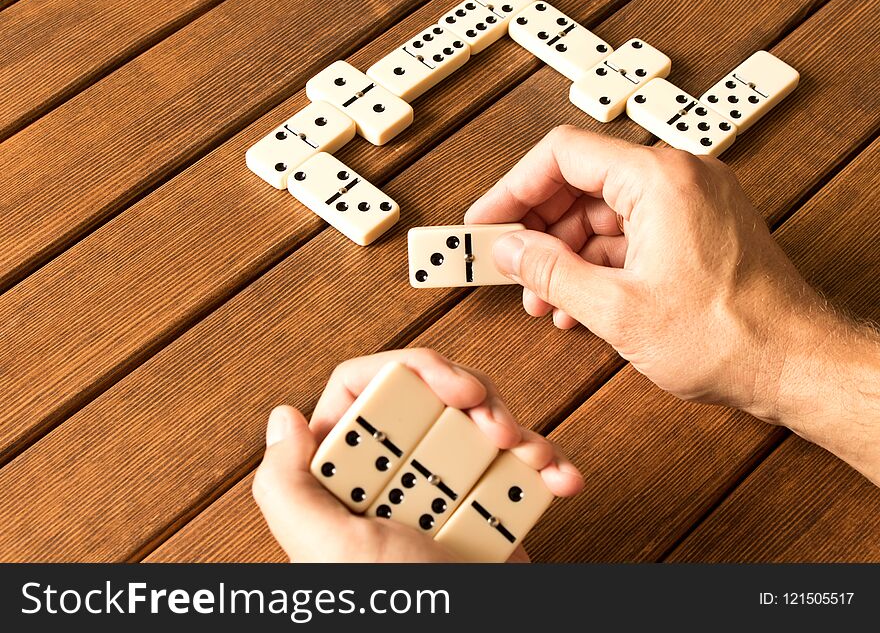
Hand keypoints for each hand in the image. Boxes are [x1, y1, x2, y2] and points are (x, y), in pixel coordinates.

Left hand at [252, 349, 583, 561]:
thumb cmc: (392, 611)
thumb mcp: (325, 549)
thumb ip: (286, 485)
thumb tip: (285, 418)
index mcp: (342, 476)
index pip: (363, 387)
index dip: (411, 371)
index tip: (456, 389)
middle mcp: (389, 475)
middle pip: (429, 396)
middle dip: (476, 399)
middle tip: (497, 426)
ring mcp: (441, 490)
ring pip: (477, 422)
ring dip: (517, 431)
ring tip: (532, 456)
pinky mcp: (486, 509)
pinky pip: (516, 467)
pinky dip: (545, 466)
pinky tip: (560, 478)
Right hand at [465, 125, 825, 415]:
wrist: (794, 365)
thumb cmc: (729, 336)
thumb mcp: (617, 310)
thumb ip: (551, 273)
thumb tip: (509, 251)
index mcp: (658, 179)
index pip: (562, 156)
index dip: (513, 189)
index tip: (487, 221)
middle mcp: (677, 179)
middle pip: (580, 185)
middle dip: (538, 231)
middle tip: (506, 264)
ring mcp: (689, 204)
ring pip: (602, 214)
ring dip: (566, 255)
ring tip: (543, 299)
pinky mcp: (695, 230)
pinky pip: (630, 235)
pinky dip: (599, 264)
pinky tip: (578, 303)